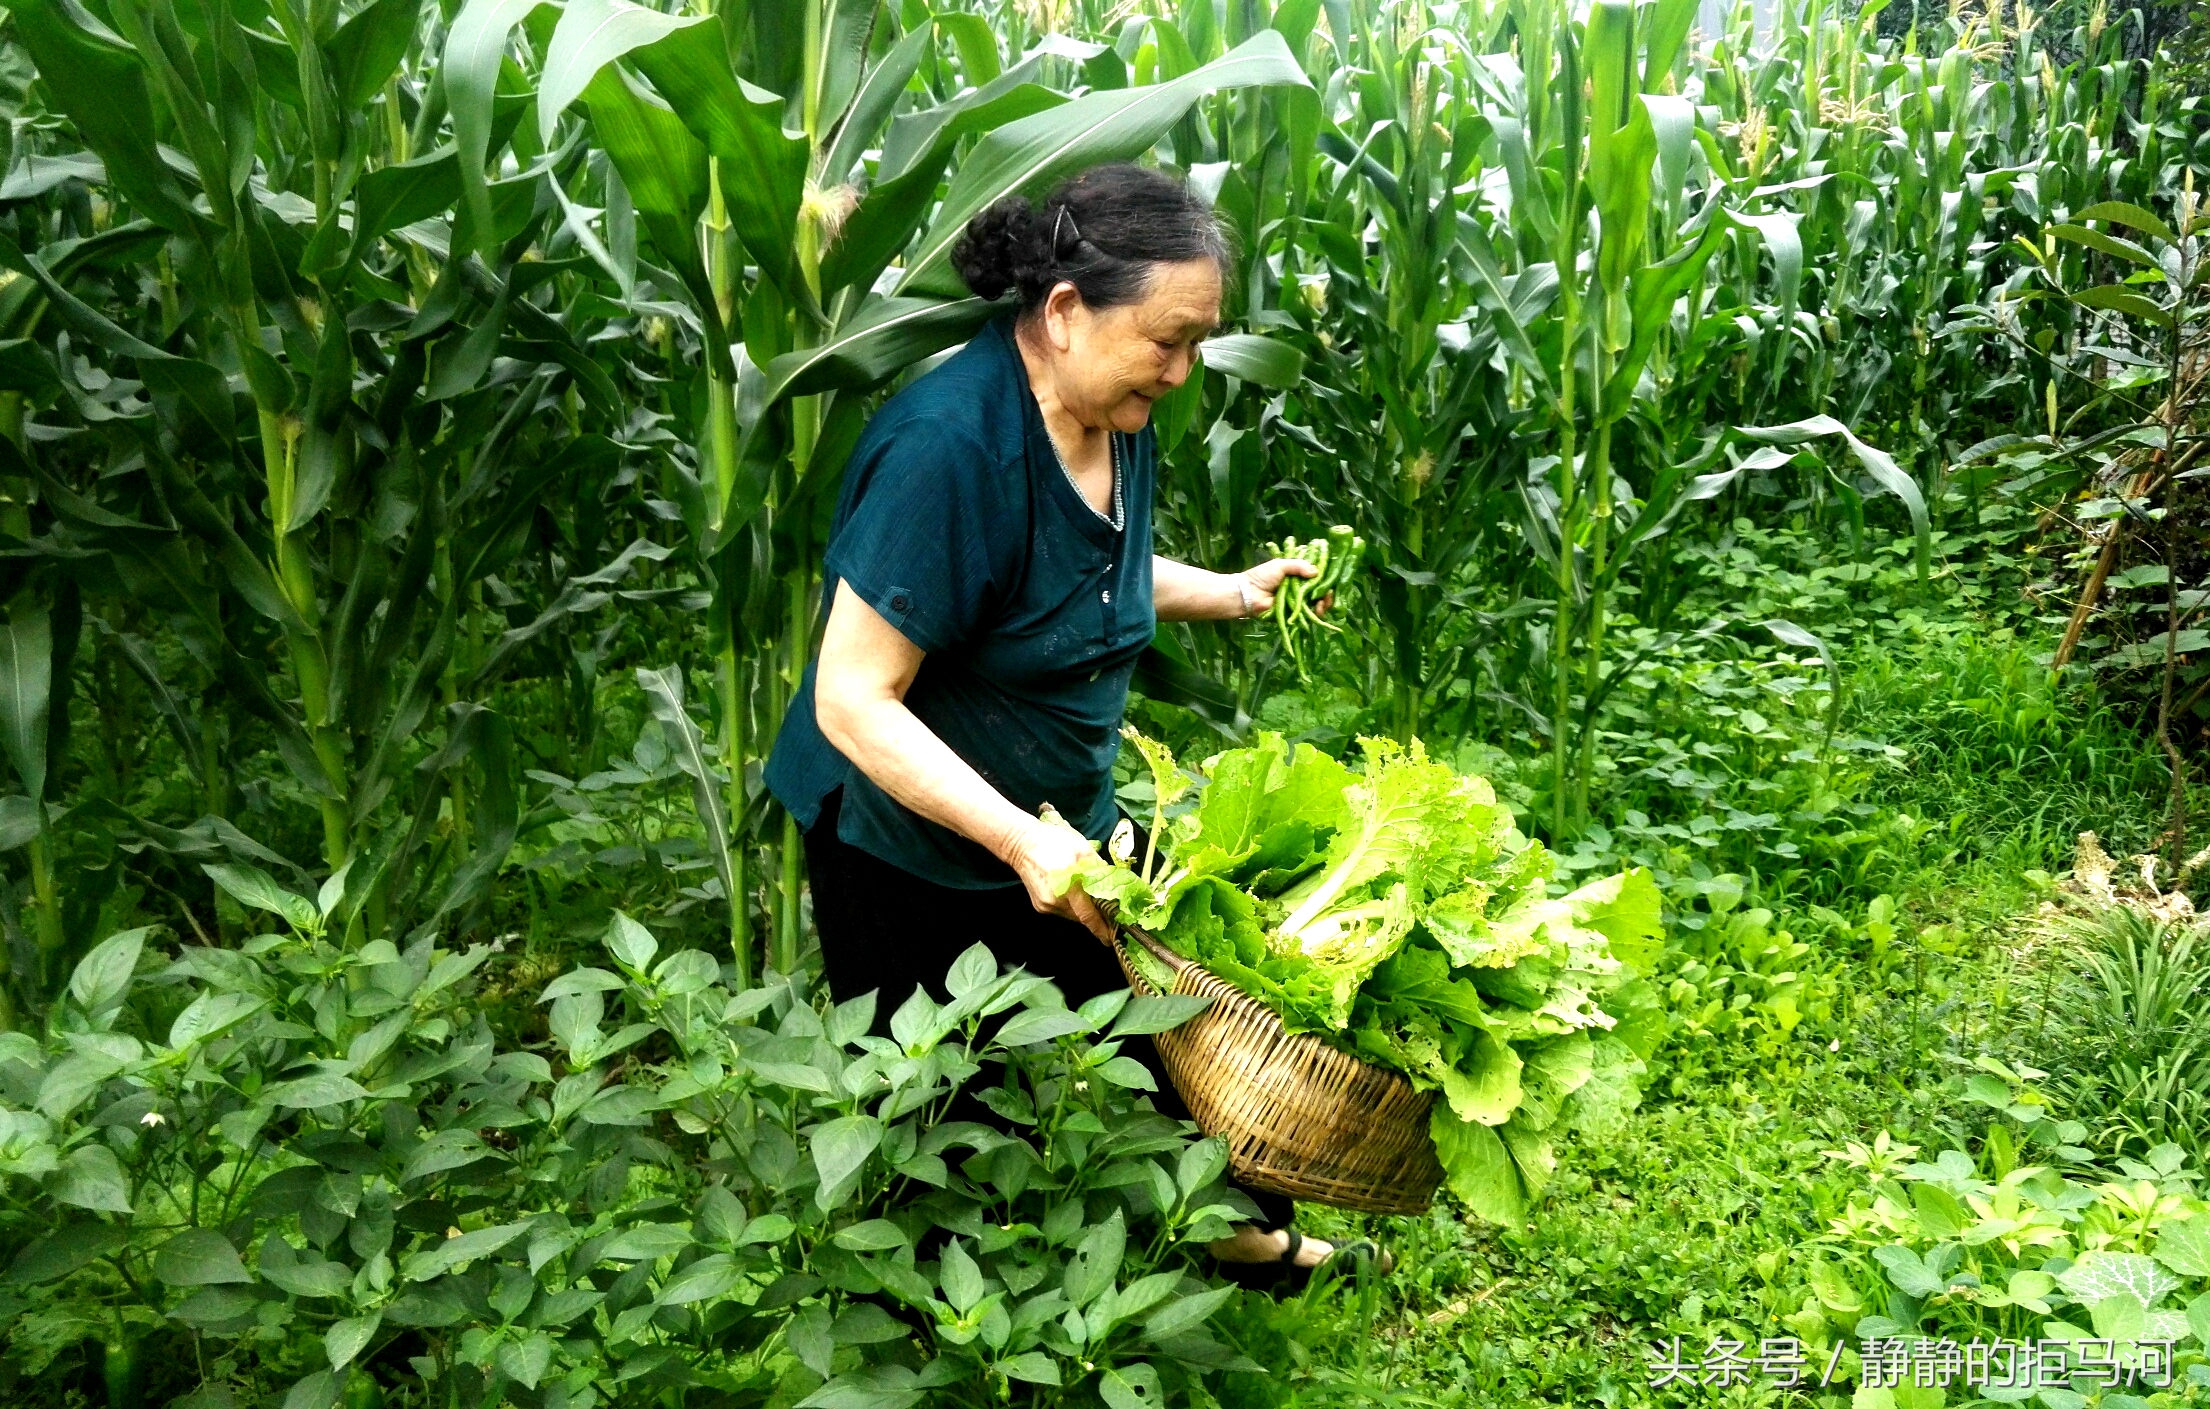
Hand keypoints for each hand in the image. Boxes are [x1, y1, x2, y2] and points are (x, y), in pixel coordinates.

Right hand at [1002, 815, 1116, 941]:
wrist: (1021, 843)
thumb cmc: (1053, 842)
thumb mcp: (1082, 849)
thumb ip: (1099, 870)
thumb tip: (1114, 886)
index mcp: (1067, 886)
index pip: (1087, 915)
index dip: (1101, 928)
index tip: (1112, 937)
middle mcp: (1055, 901)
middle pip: (1081, 917)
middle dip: (1096, 916)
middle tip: (1109, 912)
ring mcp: (1046, 905)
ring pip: (1072, 915)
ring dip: (1083, 910)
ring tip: (1090, 897)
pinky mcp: (1040, 906)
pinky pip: (1062, 911)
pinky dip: (1071, 905)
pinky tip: (1072, 892)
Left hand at [1237, 558, 1322, 616]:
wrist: (1248, 595)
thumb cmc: (1261, 577)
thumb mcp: (1280, 565)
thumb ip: (1298, 566)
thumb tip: (1316, 572)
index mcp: (1296, 574)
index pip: (1315, 574)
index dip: (1324, 575)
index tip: (1331, 575)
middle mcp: (1299, 587)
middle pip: (1319, 589)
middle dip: (1327, 591)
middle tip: (1330, 592)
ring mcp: (1298, 600)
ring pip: (1318, 602)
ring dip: (1325, 602)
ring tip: (1324, 602)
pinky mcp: (1295, 612)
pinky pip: (1310, 613)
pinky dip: (1317, 611)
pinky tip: (1319, 608)